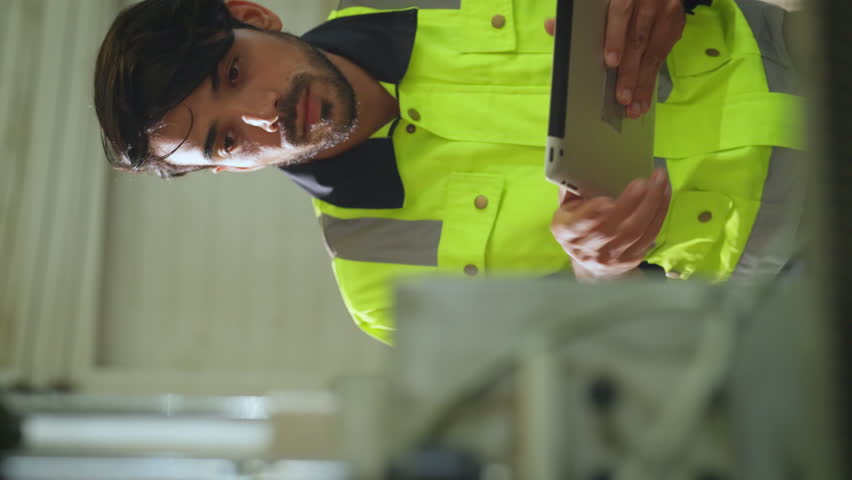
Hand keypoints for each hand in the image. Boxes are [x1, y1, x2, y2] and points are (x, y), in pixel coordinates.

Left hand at [544, 0, 685, 118]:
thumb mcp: (599, 0)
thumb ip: (578, 13)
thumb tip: (551, 26)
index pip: (621, 12)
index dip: (615, 38)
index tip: (610, 62)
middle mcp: (649, 0)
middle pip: (638, 39)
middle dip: (630, 72)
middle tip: (622, 98)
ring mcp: (666, 11)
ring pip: (654, 52)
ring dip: (643, 83)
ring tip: (634, 107)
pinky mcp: (675, 24)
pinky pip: (663, 55)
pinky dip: (652, 79)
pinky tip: (645, 98)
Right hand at [550, 169, 671, 280]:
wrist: (590, 263)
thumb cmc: (577, 225)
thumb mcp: (566, 208)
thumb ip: (572, 189)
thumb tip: (576, 162)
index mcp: (568, 232)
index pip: (578, 226)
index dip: (591, 214)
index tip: (605, 201)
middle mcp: (588, 248)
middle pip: (612, 229)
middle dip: (630, 203)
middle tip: (644, 181)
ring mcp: (612, 256)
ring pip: (635, 232)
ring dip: (652, 204)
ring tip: (660, 180)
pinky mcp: (632, 258)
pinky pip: (650, 234)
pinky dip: (660, 212)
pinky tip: (664, 193)